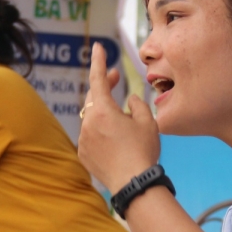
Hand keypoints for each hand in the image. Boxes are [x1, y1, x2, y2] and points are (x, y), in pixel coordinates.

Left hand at [77, 43, 160, 193]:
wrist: (133, 184)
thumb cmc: (143, 151)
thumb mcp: (148, 122)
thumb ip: (137, 104)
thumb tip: (129, 100)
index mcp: (103, 111)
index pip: (97, 79)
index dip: (99, 61)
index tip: (98, 47)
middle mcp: (88, 123)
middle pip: (93, 97)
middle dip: (103, 85)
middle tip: (114, 77)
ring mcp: (83, 139)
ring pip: (91, 117)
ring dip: (103, 112)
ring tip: (122, 117)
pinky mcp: (83, 154)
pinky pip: (89, 135)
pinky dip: (100, 130)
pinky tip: (114, 139)